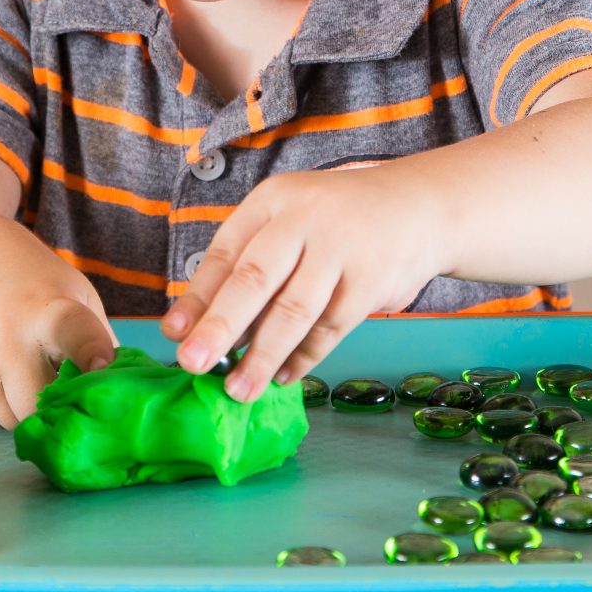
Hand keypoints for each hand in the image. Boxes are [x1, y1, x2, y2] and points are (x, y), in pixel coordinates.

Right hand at [0, 219, 118, 429]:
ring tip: (24, 367)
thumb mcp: (76, 294)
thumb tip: (118, 393)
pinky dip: (0, 406)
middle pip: (40, 405)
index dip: (90, 353)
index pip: (73, 333)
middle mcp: (6, 336)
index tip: (103, 367)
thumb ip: (100, 340)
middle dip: (53, 404)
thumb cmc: (34, 282)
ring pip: (13, 421)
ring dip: (25, 407)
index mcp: (47, 309)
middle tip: (56, 378)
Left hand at [159, 165, 447, 402]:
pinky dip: (304, 358)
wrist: (418, 207)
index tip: (172, 334)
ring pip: (294, 310)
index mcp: (273, 201)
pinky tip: (282, 376)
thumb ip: (245, 266)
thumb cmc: (336, 223)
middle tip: (192, 364)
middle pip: (254, 277)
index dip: (197, 296)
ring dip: (262, 356)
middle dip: (220, 326)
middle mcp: (304, 218)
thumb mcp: (288, 225)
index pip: (226, 252)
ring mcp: (341, 247)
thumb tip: (191, 327)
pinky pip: (330, 328)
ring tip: (238, 390)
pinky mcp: (373, 279)